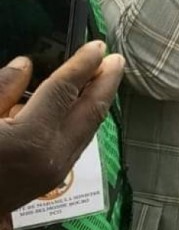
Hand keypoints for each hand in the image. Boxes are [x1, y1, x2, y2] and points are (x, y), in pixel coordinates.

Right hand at [0, 42, 124, 212]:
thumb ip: (1, 89)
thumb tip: (25, 65)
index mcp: (30, 139)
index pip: (65, 91)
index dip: (83, 64)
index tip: (97, 45)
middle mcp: (51, 157)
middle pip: (90, 111)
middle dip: (106, 83)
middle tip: (116, 59)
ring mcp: (53, 174)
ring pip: (87, 129)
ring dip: (96, 102)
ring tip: (102, 78)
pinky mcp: (48, 183)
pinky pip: (75, 143)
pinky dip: (81, 121)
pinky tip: (77, 107)